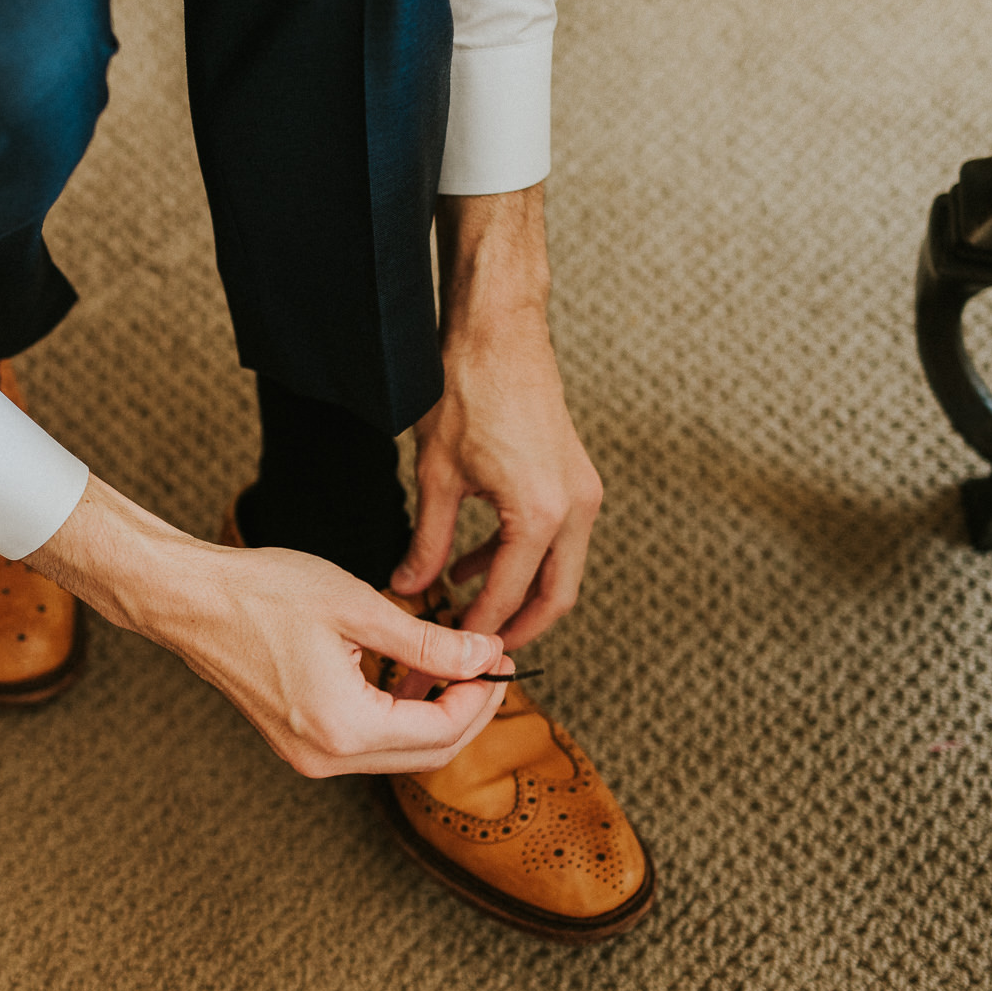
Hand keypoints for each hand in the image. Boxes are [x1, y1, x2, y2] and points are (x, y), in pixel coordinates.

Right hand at [28, 477, 512, 776]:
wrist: (190, 601)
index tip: (502, 656)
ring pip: (400, 754)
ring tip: (460, 666)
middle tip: (491, 665)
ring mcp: (308, 757)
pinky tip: (412, 676)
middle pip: (427, 755)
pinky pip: (368, 744)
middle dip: (469, 712)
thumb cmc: (264, 593)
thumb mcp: (359, 608)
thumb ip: (428, 642)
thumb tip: (486, 657)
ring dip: (437, 716)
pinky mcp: (298, 744)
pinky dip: (400, 717)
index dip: (482, 696)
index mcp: (343, 728)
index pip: (442, 731)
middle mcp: (325, 757)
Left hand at [390, 183, 602, 650]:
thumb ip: (428, 541)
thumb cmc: (467, 390)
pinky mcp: (575, 479)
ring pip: (558, 572)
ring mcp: (582, 493)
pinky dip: (519, 561)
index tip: (441, 658)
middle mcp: (574, 509)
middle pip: (554, 600)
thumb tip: (409, 585)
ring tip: (459, 611)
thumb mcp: (436, 476)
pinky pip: (554, 540)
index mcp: (540, 514)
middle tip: (467, 658)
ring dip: (514, 596)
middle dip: (512, 633)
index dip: (471, 634)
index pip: (507, 599)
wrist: (499, 331)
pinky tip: (472, 564)